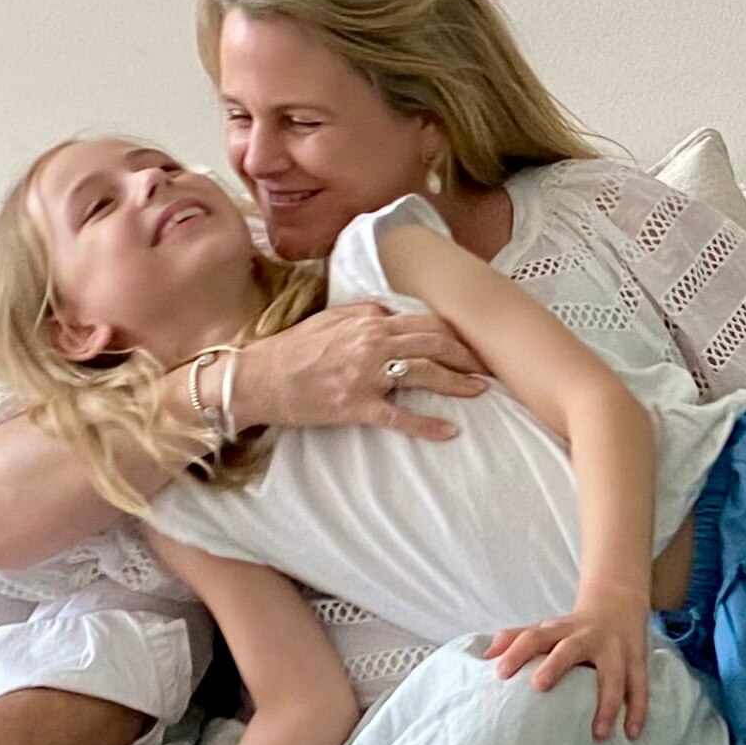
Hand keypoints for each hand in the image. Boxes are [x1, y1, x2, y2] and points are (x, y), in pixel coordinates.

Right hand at [242, 302, 490, 442]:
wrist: (256, 379)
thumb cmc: (291, 350)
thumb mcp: (329, 319)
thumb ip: (364, 314)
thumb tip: (394, 313)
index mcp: (367, 323)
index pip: (424, 321)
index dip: (454, 331)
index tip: (473, 341)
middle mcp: (371, 345)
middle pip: (432, 344)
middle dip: (466, 354)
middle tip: (489, 365)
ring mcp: (365, 377)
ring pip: (423, 375)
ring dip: (457, 383)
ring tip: (481, 390)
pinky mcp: (355, 407)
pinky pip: (399, 418)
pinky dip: (427, 426)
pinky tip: (450, 431)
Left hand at [482, 596, 653, 738]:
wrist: (619, 603)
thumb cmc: (573, 628)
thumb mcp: (546, 628)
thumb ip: (517, 638)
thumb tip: (485, 656)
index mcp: (560, 629)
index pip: (534, 636)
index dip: (517, 651)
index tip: (500, 672)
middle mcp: (587, 636)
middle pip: (570, 648)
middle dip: (556, 665)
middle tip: (539, 687)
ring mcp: (615, 649)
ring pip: (613, 675)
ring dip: (607, 703)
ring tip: (598, 734)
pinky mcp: (637, 661)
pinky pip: (639, 686)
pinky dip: (637, 709)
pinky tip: (632, 733)